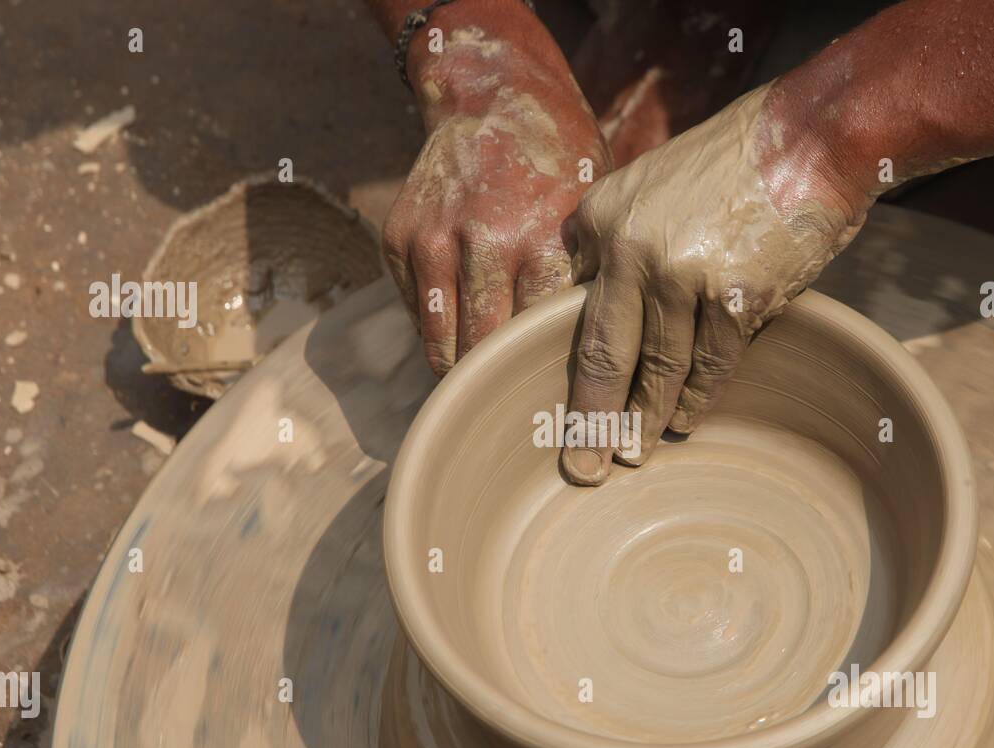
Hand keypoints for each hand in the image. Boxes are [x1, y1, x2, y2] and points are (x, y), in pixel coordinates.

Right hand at [383, 64, 609, 375]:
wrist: (493, 94)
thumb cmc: (560, 162)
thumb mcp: (592, 214)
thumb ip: (586, 281)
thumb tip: (595, 365)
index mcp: (542, 241)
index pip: (536, 341)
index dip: (545, 377)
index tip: (555, 407)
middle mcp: (482, 244)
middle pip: (485, 353)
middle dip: (502, 384)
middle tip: (520, 405)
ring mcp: (432, 240)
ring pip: (441, 344)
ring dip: (463, 368)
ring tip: (488, 381)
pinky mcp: (398, 238)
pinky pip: (418, 314)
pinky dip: (439, 328)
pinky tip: (465, 322)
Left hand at [560, 85, 869, 484]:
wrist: (808, 139)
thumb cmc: (729, 167)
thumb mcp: (648, 185)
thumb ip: (614, 242)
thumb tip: (589, 301)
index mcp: (601, 221)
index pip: (573, 314)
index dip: (567, 369)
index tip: (558, 414)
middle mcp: (631, 247)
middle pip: (603, 354)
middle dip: (590, 420)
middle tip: (580, 468)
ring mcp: (682, 273)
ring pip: (658, 369)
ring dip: (645, 420)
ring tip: (633, 455)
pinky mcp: (734, 295)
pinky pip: (709, 365)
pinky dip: (697, 399)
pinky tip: (685, 423)